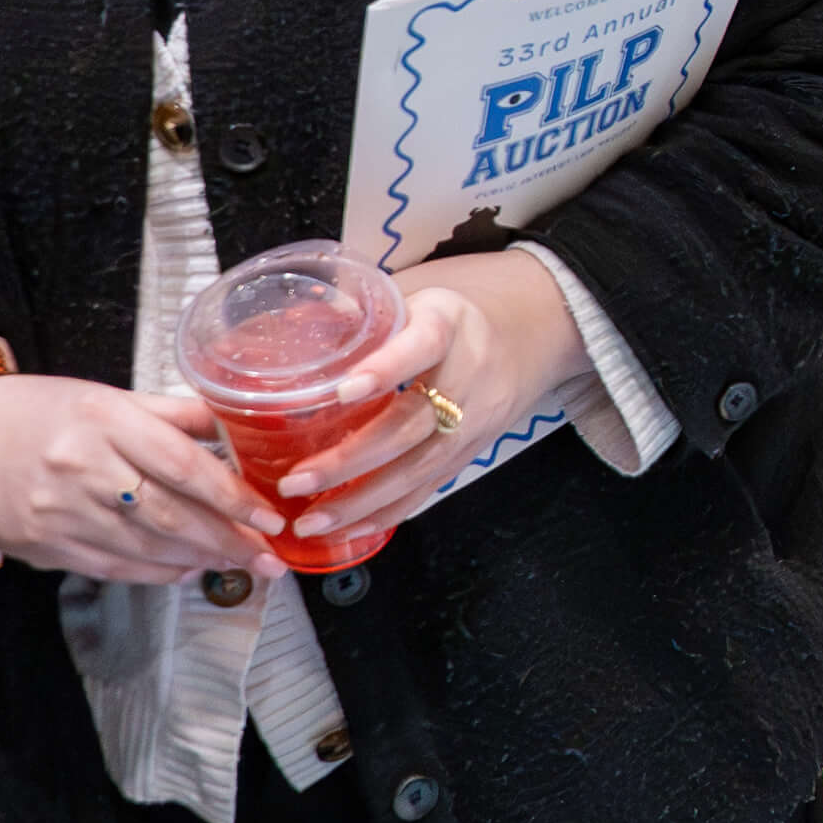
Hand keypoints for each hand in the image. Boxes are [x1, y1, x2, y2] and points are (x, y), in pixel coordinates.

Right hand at [0, 376, 280, 583]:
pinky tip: (188, 570)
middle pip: (170, 515)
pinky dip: (157, 572)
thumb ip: (174, 414)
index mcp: (106, 421)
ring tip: (240, 564)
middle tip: (269, 555)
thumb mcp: (108, 397)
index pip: (184, 466)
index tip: (269, 516)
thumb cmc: (41, 412)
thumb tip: (238, 425)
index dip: (232, 497)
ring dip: (200, 560)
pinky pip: (112, 566)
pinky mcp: (43, 546)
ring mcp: (60, 512)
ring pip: (145, 546)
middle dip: (228, 540)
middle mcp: (84, 468)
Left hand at [275, 253, 591, 546]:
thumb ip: (362, 310)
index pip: (423, 344)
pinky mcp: (472, 451)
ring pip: (419, 468)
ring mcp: (475, 420)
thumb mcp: (418, 292)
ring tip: (310, 520)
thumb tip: (287, 323)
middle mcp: (469, 375)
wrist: (535, 332)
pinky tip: (346, 529)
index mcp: (450, 324)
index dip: (386, 368)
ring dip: (362, 501)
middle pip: (413, 424)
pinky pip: (429, 488)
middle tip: (296, 481)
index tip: (342, 391)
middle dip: (351, 459)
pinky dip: (387, 514)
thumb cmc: (456, 313)